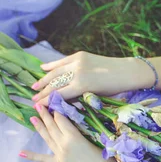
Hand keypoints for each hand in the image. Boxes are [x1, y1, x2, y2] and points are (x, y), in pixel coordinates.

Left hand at [19, 104, 122, 161]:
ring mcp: (59, 155)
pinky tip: (22, 152)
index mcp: (74, 137)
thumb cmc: (107, 158)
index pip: (61, 120)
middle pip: (52, 126)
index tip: (54, 102)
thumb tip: (75, 121)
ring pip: (47, 137)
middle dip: (45, 115)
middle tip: (39, 105)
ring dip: (39, 127)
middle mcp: (63, 145)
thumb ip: (84, 130)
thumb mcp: (97, 139)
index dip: (57, 110)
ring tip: (33, 117)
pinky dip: (32, 155)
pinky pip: (43, 158)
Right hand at [30, 51, 153, 106]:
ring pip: (56, 72)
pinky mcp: (80, 55)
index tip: (37, 106)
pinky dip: (52, 65)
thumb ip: (78, 96)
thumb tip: (61, 99)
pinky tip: (43, 69)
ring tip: (35, 86)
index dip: (46, 101)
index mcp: (82, 86)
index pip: (59, 95)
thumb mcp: (95, 96)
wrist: (127, 72)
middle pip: (55, 84)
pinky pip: (63, 61)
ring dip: (44, 79)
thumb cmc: (114, 88)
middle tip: (33, 98)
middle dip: (43, 92)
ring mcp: (78, 62)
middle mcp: (77, 73)